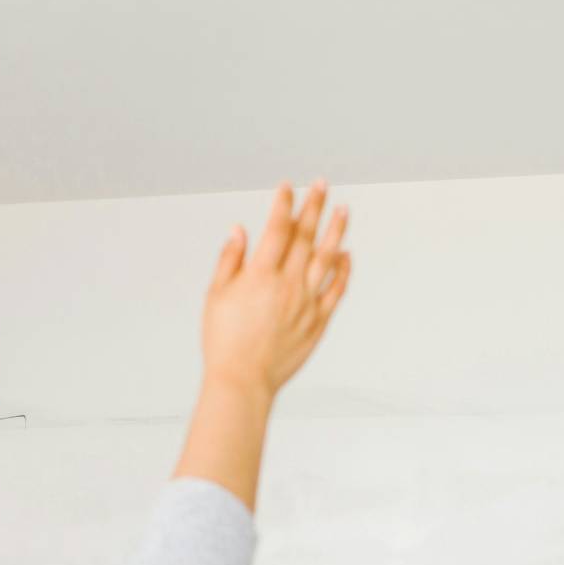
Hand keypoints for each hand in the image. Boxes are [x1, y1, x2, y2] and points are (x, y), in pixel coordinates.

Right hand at [202, 181, 351, 397]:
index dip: (284, 204)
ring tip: (344, 210)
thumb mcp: (216, 295)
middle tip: (321, 185)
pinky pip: (336, 290)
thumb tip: (240, 229)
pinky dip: (344, 271)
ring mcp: (307, 302)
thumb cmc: (224, 340)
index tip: (288, 187)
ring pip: (327, 259)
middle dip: (314, 207)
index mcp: (260, 275)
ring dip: (336, 232)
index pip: (277, 229)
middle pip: (305, 237)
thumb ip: (230, 259)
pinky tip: (347, 255)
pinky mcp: (318, 321)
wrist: (243, 380)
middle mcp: (288, 285)